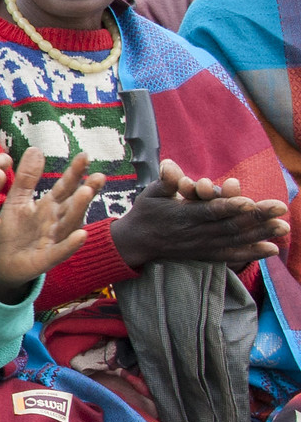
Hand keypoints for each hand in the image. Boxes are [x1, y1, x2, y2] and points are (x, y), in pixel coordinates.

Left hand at [0, 148, 103, 300]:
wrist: (0, 262)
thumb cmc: (13, 230)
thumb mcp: (17, 200)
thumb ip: (27, 178)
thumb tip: (36, 148)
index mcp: (50, 206)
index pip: (65, 187)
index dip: (75, 173)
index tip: (84, 156)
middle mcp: (57, 222)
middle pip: (74, 205)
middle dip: (86, 191)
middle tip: (99, 176)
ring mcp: (54, 240)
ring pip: (70, 224)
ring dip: (79, 209)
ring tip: (87, 193)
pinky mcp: (46, 259)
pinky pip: (60, 251)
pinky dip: (70, 244)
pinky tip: (81, 235)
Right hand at [111, 159, 289, 267]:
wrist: (137, 242)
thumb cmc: (146, 212)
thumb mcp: (151, 193)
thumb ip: (166, 182)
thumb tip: (169, 166)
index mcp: (182, 215)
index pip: (210, 211)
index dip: (229, 207)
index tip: (248, 201)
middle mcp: (195, 233)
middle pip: (230, 226)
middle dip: (257, 217)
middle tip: (280, 207)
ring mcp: (202, 245)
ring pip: (236, 240)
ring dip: (261, 234)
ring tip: (284, 227)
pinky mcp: (206, 254)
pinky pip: (232, 255)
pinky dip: (252, 253)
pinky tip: (272, 249)